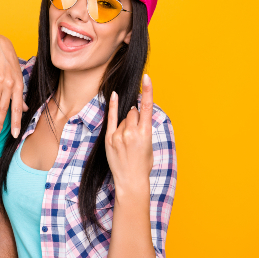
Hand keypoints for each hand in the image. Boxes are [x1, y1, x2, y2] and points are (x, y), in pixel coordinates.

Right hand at [0, 35, 26, 138]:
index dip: (16, 122)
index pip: (17, 108)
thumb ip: (20, 95)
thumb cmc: (8, 63)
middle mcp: (9, 85)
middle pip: (4, 108)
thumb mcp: (17, 77)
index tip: (16, 135)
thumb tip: (25, 109)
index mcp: (18, 86)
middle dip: (1, 124)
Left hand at [105, 74, 153, 197]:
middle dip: (134, 117)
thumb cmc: (142, 164)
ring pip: (123, 119)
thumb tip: (136, 114)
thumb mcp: (149, 145)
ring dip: (125, 124)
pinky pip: (111, 118)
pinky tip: (113, 95)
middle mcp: (132, 132)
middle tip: (135, 133)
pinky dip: (112, 107)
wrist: (130, 180)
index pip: (146, 107)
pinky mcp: (109, 138)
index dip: (147, 90)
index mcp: (146, 133)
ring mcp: (119, 135)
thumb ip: (143, 128)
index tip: (146, 77)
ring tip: (127, 142)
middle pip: (132, 113)